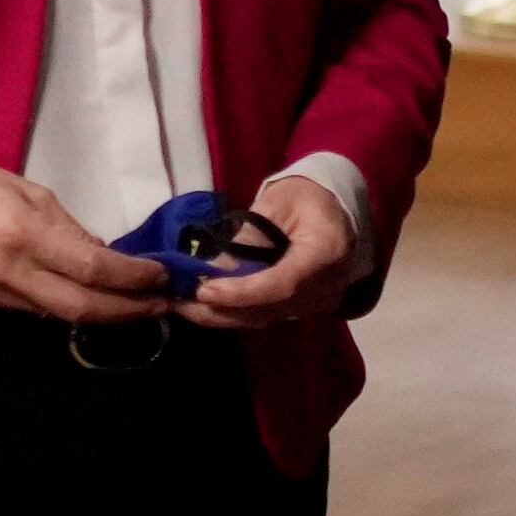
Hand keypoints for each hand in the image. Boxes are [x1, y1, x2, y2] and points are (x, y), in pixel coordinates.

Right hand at [0, 154, 170, 324]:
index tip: (161, 275)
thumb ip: (69, 229)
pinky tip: (94, 300)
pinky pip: (37, 311)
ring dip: (105, 314)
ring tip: (139, 304)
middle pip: (81, 307)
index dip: (133, 277)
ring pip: (61, 316)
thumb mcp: (31, 193)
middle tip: (163, 304)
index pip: (93, 268)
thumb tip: (104, 254)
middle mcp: (12, 272)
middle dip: (128, 310)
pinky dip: (70, 308)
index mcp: (26, 235)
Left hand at [175, 173, 358, 329]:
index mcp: (326, 251)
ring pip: (264, 318)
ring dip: (222, 315)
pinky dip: (235, 312)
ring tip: (184, 305)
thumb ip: (248, 237)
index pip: (283, 283)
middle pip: (270, 309)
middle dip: (221, 309)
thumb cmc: (306, 197)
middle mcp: (327, 286)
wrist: (335, 208)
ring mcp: (318, 302)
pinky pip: (266, 316)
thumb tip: (212, 269)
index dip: (242, 292)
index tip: (204, 291)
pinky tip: (207, 305)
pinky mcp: (305, 308)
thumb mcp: (275, 204)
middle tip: (180, 302)